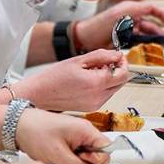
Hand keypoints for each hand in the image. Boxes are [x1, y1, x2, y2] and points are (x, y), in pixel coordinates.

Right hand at [14, 49, 128, 110]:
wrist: (40, 95)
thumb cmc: (54, 77)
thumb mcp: (78, 60)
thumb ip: (101, 56)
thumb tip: (117, 56)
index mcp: (96, 83)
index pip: (123, 74)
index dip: (124, 63)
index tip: (118, 57)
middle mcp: (98, 97)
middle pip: (121, 83)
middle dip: (117, 70)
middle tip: (106, 62)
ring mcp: (95, 104)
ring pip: (113, 89)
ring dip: (109, 78)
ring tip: (92, 71)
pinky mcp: (91, 108)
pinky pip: (105, 95)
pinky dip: (102, 86)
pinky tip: (88, 81)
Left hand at [15, 107, 108, 163]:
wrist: (16, 125)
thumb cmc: (35, 133)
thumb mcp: (58, 155)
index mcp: (85, 130)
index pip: (107, 150)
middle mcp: (84, 130)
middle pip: (98, 153)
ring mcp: (76, 134)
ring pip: (87, 154)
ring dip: (79, 163)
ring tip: (63, 161)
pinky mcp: (68, 139)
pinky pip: (78, 152)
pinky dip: (72, 159)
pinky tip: (60, 159)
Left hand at [78, 0, 163, 45]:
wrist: (85, 39)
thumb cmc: (98, 25)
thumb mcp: (118, 15)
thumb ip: (135, 10)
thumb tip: (150, 7)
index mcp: (130, 8)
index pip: (151, 8)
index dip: (162, 14)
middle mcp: (130, 17)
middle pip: (150, 23)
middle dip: (158, 31)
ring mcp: (127, 28)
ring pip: (145, 33)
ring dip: (152, 39)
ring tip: (158, 47)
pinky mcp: (124, 38)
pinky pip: (138, 41)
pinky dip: (144, 45)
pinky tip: (147, 50)